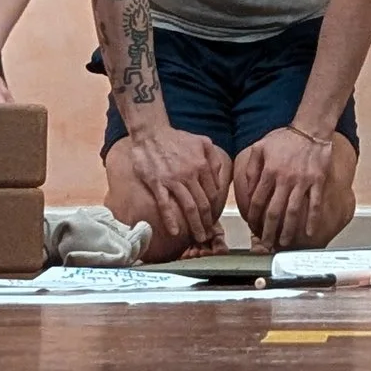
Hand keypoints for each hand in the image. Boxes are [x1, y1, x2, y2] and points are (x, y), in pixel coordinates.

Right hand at [124, 122, 230, 256]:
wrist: (151, 132)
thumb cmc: (176, 138)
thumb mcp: (202, 142)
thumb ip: (214, 158)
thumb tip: (219, 177)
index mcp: (203, 166)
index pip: (213, 194)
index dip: (214, 210)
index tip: (213, 221)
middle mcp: (191, 175)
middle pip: (203, 204)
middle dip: (207, 224)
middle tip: (208, 237)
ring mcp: (173, 180)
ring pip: (189, 207)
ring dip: (195, 226)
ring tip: (198, 238)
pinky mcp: (157, 183)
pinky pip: (165, 204)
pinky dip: (171, 220)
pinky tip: (175, 232)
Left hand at [236, 127, 337, 251]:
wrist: (310, 129)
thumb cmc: (285, 138)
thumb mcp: (260, 147)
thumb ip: (251, 167)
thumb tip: (247, 188)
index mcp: (269, 172)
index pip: (257, 200)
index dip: (253, 217)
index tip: (253, 227)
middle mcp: (285, 179)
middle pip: (274, 211)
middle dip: (268, 231)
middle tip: (266, 244)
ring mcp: (303, 181)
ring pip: (293, 211)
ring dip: (288, 230)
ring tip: (283, 243)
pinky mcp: (318, 181)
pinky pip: (315, 204)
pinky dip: (312, 220)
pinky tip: (309, 233)